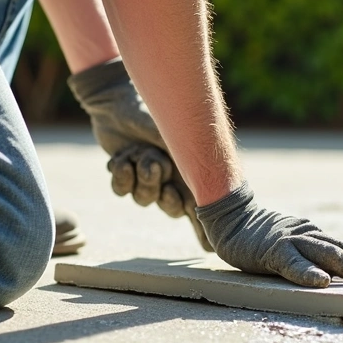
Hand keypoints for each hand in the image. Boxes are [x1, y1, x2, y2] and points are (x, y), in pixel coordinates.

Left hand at [68, 59, 211, 250]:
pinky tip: (123, 156)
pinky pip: (121, 190)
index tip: (202, 242)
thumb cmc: (157, 118)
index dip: (199, 224)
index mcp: (192, 169)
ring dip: (140, 176)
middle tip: (158, 168)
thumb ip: (203, 175)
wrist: (119, 101)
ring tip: (140, 153)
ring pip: (143, 199)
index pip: (201, 208)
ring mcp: (147, 174)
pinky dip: (121, 174)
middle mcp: (173, 175)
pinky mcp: (124, 171)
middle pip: (169, 207)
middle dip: (161, 192)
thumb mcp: (183, 147)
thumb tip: (223, 204)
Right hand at [196, 183, 342, 287]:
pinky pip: (292, 263)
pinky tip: (322, 282)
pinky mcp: (272, 250)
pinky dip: (307, 273)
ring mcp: (290, 241)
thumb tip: (332, 278)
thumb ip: (308, 258)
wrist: (230, 219)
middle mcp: (306, 236)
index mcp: (312, 238)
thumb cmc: (259, 241)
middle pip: (341, 252)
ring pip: (325, 255)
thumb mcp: (290, 248)